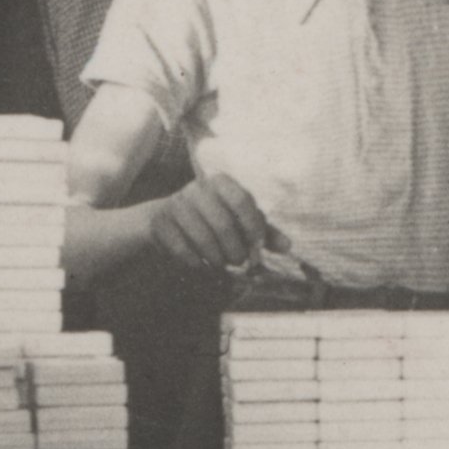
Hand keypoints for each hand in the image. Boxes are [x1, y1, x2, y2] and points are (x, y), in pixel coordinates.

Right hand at [148, 172, 278, 274]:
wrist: (168, 219)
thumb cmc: (213, 219)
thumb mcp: (240, 221)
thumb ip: (264, 232)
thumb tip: (288, 246)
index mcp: (222, 183)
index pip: (243, 200)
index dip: (253, 226)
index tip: (257, 244)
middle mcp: (197, 189)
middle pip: (224, 225)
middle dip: (235, 250)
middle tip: (239, 262)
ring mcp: (176, 204)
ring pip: (203, 240)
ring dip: (217, 259)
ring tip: (222, 264)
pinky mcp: (160, 222)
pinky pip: (183, 250)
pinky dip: (197, 263)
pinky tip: (202, 265)